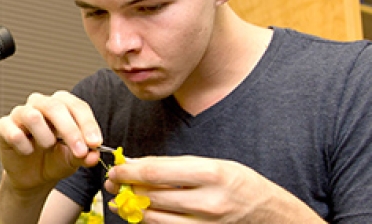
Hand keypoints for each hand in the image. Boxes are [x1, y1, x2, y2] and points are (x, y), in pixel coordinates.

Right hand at [0, 91, 102, 191]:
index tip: (95, 143)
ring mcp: (20, 113)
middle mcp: (41, 104)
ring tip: (47, 147)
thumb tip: (94, 155)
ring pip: (33, 116)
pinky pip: (14, 133)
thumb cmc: (53, 160)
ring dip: (45, 137)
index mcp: (62, 105)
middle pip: (55, 107)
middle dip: (71, 131)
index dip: (88, 123)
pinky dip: (24, 147)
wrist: (32, 177)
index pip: (77, 106)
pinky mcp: (3, 126)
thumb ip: (84, 156)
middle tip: (79, 151)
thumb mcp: (72, 160)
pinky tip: (27, 152)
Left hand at [105, 156, 324, 222]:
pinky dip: (148, 221)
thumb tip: (136, 165)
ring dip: (132, 207)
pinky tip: (140, 212)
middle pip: (151, 196)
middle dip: (126, 188)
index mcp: (211, 174)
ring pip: (154, 218)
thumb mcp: (211, 164)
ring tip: (121, 198)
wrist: (267, 213)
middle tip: (114, 181)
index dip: (129, 171)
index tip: (117, 168)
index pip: (156, 173)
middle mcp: (208, 202)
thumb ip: (173, 166)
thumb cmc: (237, 183)